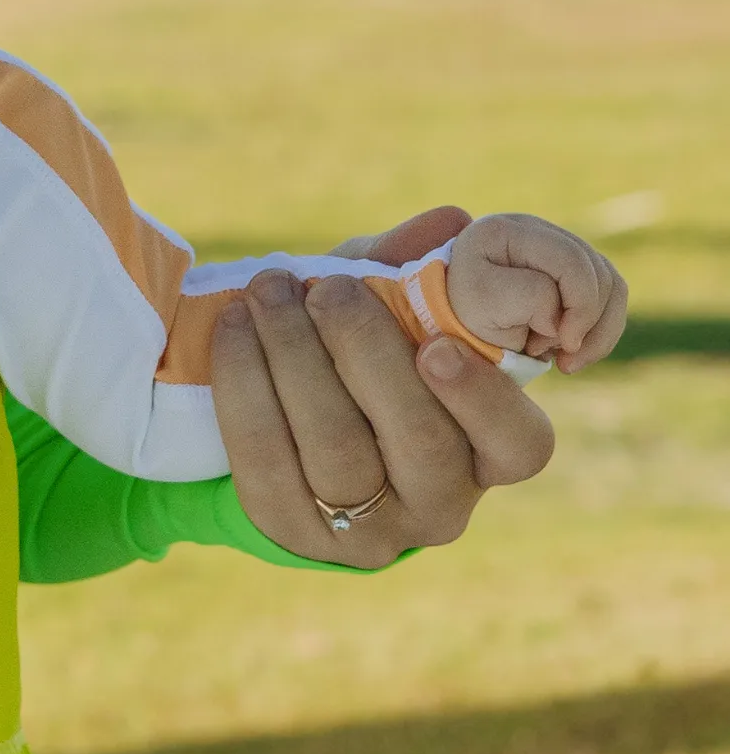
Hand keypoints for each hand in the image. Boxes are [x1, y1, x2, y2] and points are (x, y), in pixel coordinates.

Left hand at [214, 206, 552, 566]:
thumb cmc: (357, 361)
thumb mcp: (389, 315)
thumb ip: (414, 272)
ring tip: (268, 294)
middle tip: (327, 289)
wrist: (276, 432)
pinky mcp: (290, 531)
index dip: (482, 399)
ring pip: (336, 450)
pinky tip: (234, 328)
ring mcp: (366, 531)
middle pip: (415, 439)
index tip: (437, 345)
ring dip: (296, 360)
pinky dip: (245, 385)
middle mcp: (440, 504)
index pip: (518, 443)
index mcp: (491, 453)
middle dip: (365, 353)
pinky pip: (264, 458)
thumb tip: (448, 222)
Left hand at [444, 212, 628, 371]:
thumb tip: (562, 313)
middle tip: (559, 356)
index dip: (580, 306)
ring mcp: (555, 248)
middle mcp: (534, 230)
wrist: (445, 330)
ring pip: (610, 285)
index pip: (571, 262)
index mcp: (505, 231)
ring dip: (598, 329)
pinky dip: (599, 329)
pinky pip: (608, 297)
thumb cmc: (456, 317)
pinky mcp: (569, 272)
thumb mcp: (486, 307)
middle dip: (589, 321)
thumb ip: (531, 298)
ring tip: (566, 360)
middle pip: (598, 273)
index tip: (561, 344)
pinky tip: (574, 352)